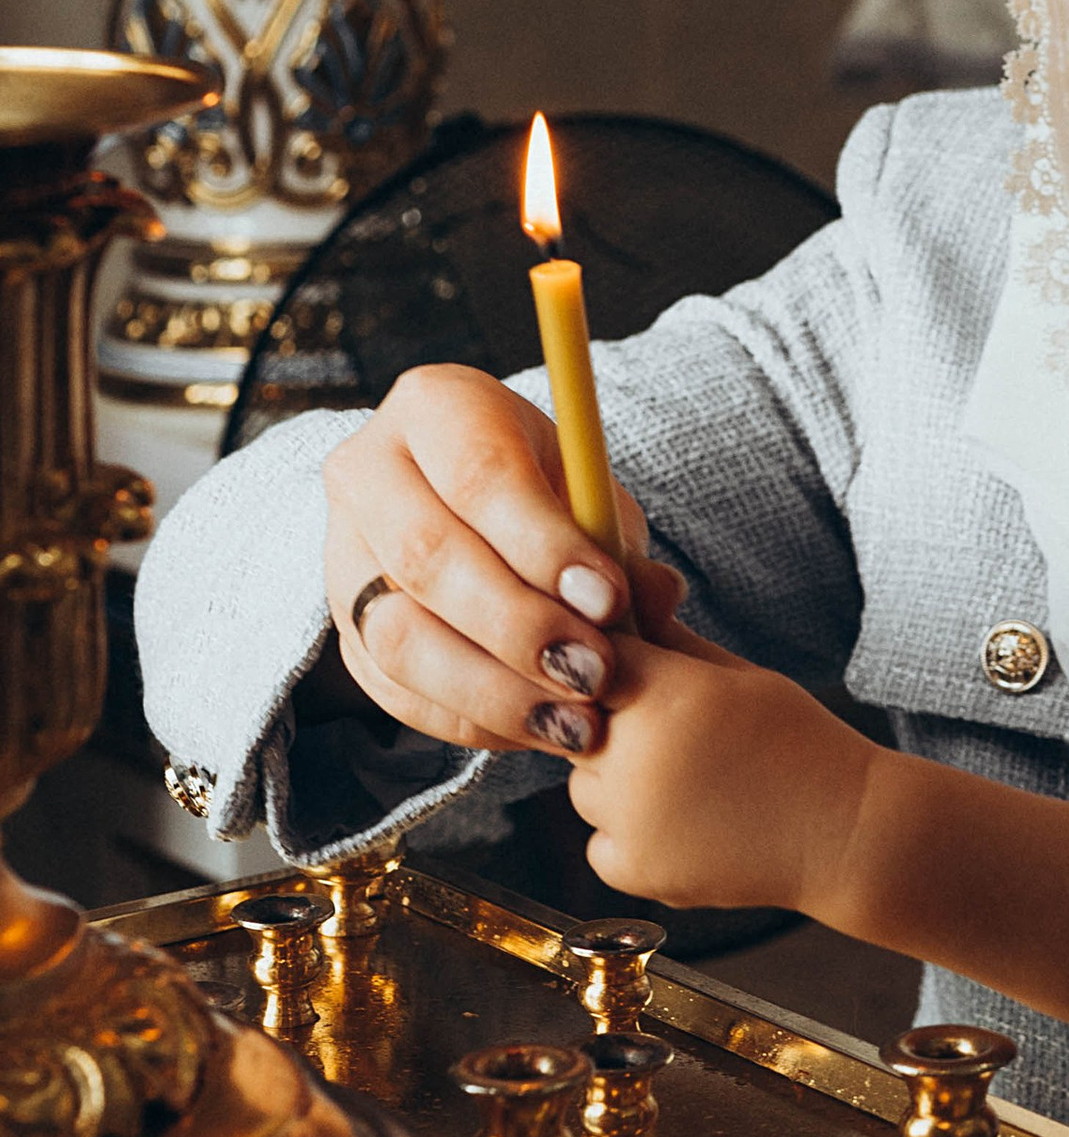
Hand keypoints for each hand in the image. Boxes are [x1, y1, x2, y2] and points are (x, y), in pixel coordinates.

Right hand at [320, 363, 670, 762]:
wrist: (474, 513)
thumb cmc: (547, 493)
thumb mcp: (591, 495)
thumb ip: (619, 542)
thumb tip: (656, 596)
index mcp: (435, 407)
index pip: (479, 476)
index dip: (543, 545)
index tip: (608, 600)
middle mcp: (368, 471)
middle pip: (427, 557)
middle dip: (520, 627)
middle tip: (595, 672)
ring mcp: (343, 555)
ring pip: (399, 637)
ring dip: (494, 691)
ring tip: (576, 722)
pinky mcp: (343, 631)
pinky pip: (396, 692)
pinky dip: (473, 722)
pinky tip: (537, 730)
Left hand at [566, 626, 872, 916]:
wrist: (845, 831)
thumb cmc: (798, 741)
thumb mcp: (737, 674)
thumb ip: (667, 637)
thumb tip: (616, 599)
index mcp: (668, 694)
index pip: (596, 659)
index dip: (617, 667)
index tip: (644, 681)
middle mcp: (638, 756)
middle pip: (580, 725)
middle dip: (617, 727)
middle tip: (681, 741)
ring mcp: (632, 821)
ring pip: (583, 787)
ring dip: (617, 783)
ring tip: (689, 784)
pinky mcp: (635, 872)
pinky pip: (599, 843)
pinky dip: (629, 837)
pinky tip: (685, 825)